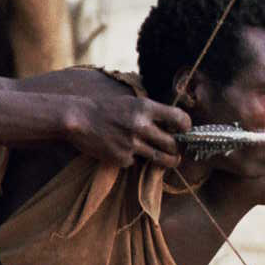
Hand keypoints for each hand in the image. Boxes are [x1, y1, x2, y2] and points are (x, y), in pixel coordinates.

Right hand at [68, 94, 191, 168]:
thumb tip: (173, 126)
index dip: (186, 126)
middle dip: (178, 149)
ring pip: (161, 158)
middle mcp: (140, 126)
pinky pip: (137, 162)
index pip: (178, 118)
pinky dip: (136, 159)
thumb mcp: (131, 102)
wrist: (78, 119)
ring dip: (167, 161)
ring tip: (170, 160)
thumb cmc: (106, 109)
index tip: (186, 130)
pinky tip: (126, 151)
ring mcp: (131, 144)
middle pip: (172, 144)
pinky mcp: (121, 158)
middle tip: (178, 151)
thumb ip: (151, 113)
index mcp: (145, 107)